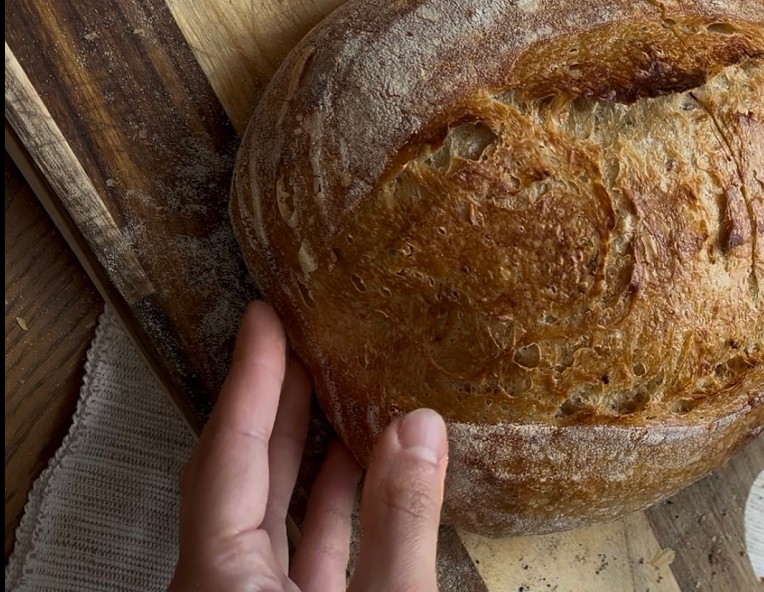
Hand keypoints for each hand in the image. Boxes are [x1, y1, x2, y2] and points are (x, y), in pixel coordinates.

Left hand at [170, 302, 448, 591]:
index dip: (251, 381)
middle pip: (241, 476)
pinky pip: (300, 550)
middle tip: (299, 339)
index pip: (230, 455)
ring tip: (337, 391)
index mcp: (221, 579)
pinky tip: (365, 470)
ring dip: (307, 452)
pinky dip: (332, 507)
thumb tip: (419, 427)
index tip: (263, 321)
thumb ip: (400, 521)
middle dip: (273, 402)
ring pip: (270, 514)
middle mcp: (224, 586)